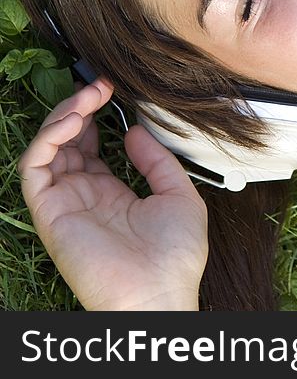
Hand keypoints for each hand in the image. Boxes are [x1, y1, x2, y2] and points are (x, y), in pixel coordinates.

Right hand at [18, 78, 207, 309]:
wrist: (161, 293)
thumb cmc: (175, 256)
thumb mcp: (179, 196)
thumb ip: (158, 162)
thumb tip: (136, 130)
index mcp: (113, 194)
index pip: (92, 146)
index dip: (97, 115)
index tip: (114, 90)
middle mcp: (85, 196)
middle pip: (67, 142)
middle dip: (80, 108)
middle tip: (101, 85)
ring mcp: (66, 203)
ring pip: (48, 148)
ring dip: (64, 116)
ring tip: (90, 95)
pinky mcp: (51, 211)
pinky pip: (34, 168)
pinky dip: (49, 138)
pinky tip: (75, 120)